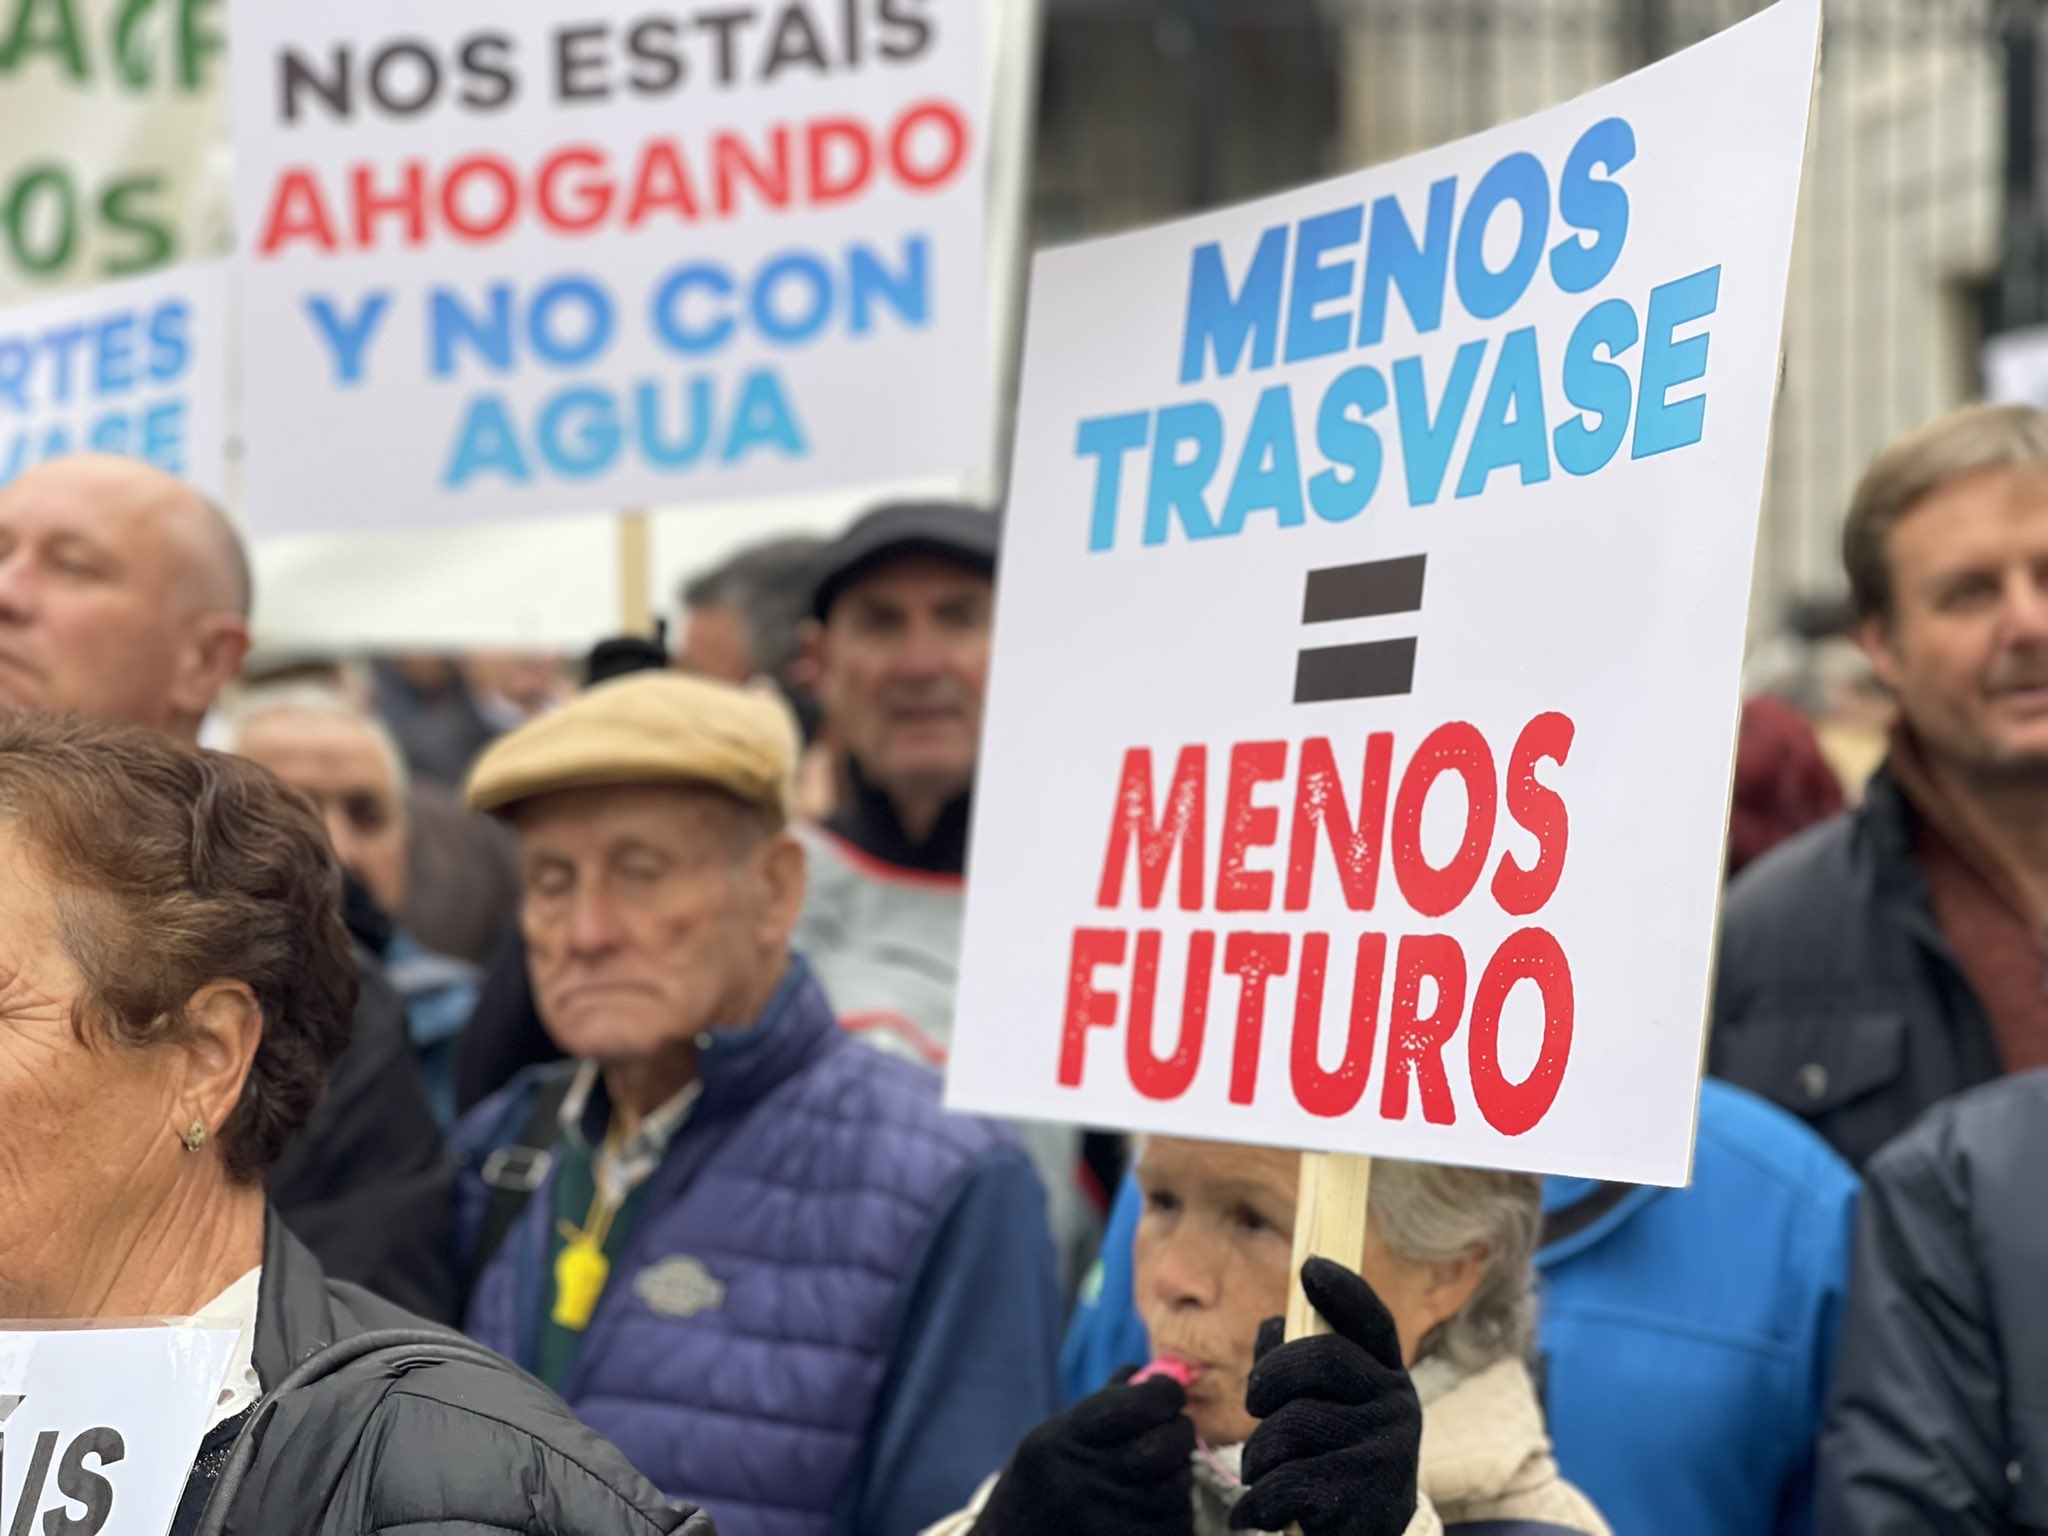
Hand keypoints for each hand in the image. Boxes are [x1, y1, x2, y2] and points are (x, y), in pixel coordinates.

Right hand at [970, 1375, 1195, 1535]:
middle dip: (1179, 1431)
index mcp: (1057, 1444)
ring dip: (1180, 1472)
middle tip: (1176, 1428)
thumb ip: (1101, 1404)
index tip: (1170, 1392)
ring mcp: (1103, 1525)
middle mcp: (1078, 1486)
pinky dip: (1177, 1509)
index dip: (1163, 1393)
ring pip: (1175, 1489)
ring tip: (1167, 1467)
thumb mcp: (1053, 1438)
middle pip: (1159, 1449)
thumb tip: (1148, 1372)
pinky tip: (1160, 1501)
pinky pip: (1177, 1524)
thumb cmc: (1038, 1486)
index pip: (1132, 1407)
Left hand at [1228, 1258, 1422, 1535]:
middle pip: (1322, 1358)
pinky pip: (1286, 1483)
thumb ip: (1295, 1362)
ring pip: (1292, 1426)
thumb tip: (1272, 1325)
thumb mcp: (1324, 1406)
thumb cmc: (1332, 1459)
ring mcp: (1386, 1453)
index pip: (1372, 1320)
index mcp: (1385, 1375)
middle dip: (1269, 1379)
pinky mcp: (1365, 1499)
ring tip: (1262, 1473)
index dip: (1343, 1290)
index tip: (1310, 1268)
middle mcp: (1396, 1407)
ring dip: (1258, 1455)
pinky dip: (1258, 1502)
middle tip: (1254, 1406)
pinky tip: (1258, 1511)